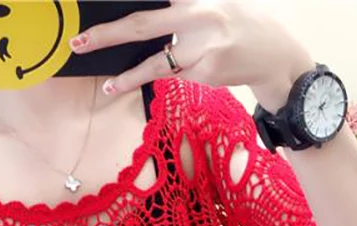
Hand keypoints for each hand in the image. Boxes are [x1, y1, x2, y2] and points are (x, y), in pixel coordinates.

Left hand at [69, 0, 315, 110]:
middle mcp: (199, 17)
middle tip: (79, 41)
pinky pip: (175, 75)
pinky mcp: (206, 73)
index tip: (102, 1)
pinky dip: (159, 77)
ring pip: (155, 64)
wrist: (277, 57)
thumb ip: (186, 5)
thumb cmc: (243, 24)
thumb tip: (150, 13)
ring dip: (127, 77)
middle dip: (107, 34)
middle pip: (143, 25)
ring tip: (108, 85)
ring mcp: (202, 48)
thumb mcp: (219, 1)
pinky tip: (142, 82)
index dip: (129, 1)